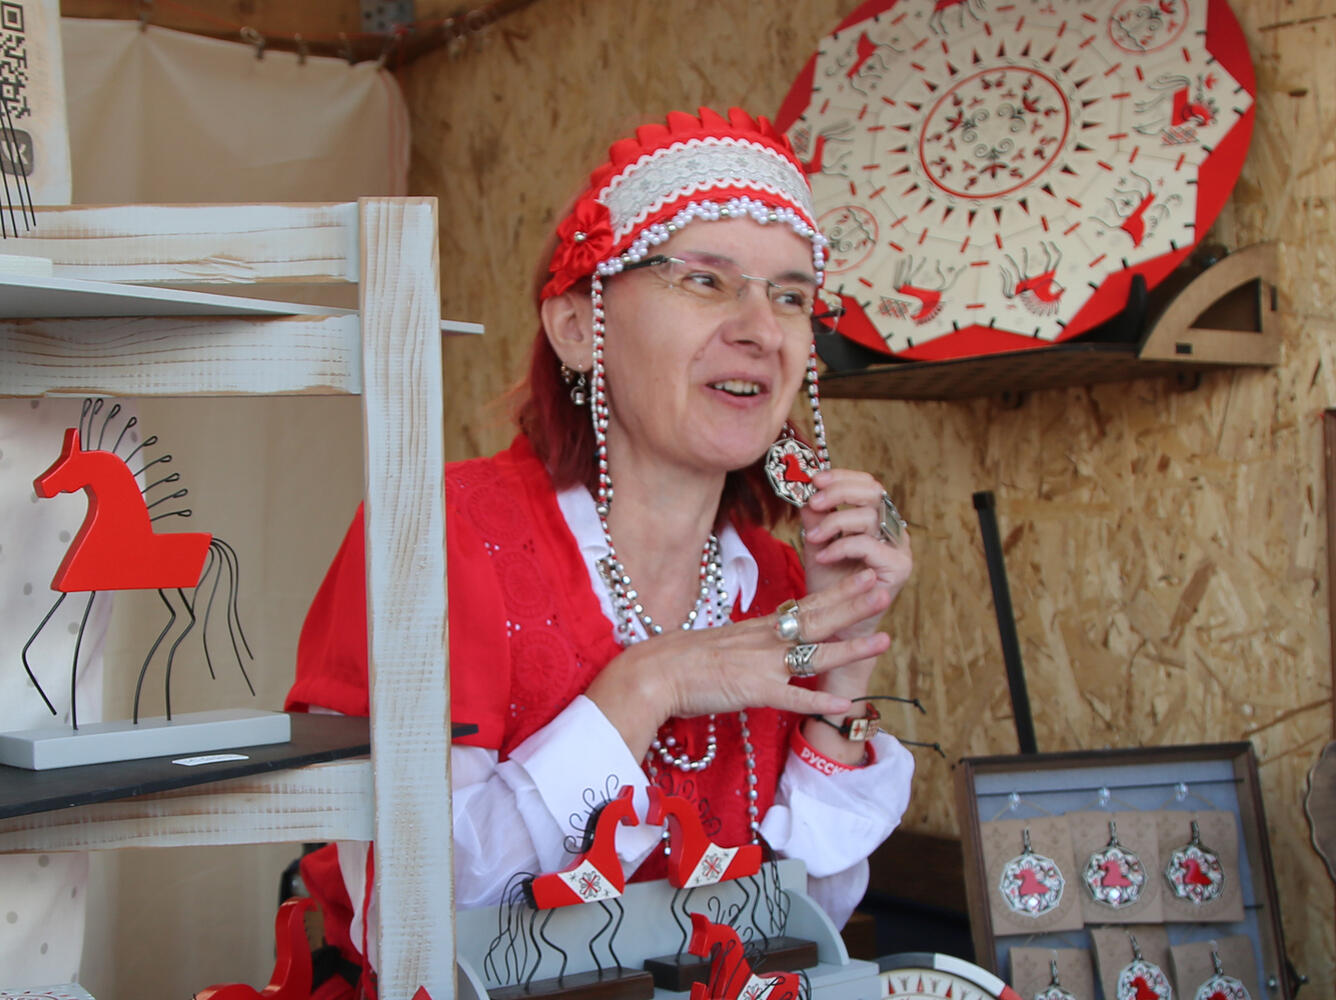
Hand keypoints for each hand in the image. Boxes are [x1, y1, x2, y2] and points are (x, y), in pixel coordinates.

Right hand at [585, 568, 891, 758]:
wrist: (655, 672)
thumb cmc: (683, 659)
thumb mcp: (724, 643)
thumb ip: (751, 645)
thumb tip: (769, 646)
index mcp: (759, 628)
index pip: (806, 605)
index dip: (837, 591)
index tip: (862, 575)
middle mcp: (766, 640)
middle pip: (817, 618)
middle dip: (852, 602)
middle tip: (882, 585)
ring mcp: (762, 664)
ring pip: (815, 653)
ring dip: (851, 647)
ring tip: (883, 638)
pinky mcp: (754, 691)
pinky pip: (793, 697)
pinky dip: (819, 700)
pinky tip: (845, 703)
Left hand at [798, 469, 912, 696]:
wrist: (836, 628)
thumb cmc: (829, 588)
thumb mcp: (816, 545)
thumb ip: (815, 518)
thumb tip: (804, 488)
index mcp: (877, 521)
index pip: (867, 484)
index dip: (842, 477)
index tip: (814, 479)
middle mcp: (892, 531)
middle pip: (874, 492)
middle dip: (840, 491)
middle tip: (814, 499)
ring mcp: (899, 549)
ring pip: (870, 516)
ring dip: (835, 521)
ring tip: (812, 537)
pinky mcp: (899, 568)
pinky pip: (869, 545)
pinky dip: (841, 546)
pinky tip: (824, 556)